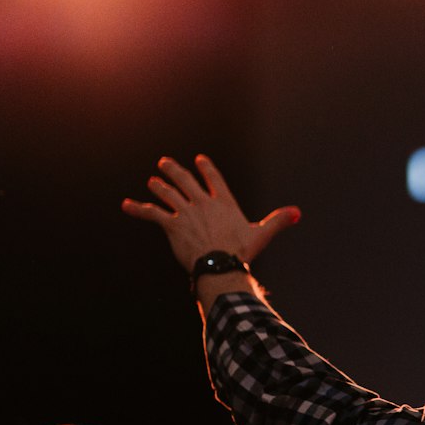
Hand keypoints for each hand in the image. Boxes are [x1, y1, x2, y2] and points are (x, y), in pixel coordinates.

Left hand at [121, 155, 299, 271]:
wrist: (219, 264)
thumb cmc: (241, 252)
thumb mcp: (262, 234)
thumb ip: (278, 221)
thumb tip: (298, 212)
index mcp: (224, 203)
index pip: (214, 180)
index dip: (207, 169)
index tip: (200, 159)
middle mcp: (202, 203)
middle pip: (186, 181)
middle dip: (174, 170)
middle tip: (165, 163)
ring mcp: (185, 212)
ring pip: (168, 194)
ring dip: (159, 187)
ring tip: (152, 182)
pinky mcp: (171, 225)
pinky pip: (151, 213)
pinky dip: (138, 209)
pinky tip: (126, 205)